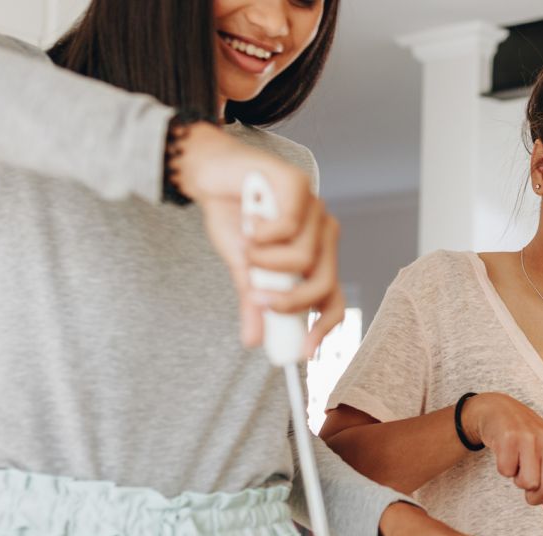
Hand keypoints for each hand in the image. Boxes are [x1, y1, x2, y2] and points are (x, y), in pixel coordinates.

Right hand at [172, 121, 345, 357]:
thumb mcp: (242, 267)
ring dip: (265, 261)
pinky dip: (262, 234)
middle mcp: (322, 234)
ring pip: (303, 257)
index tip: (304, 352)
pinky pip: (288, 227)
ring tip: (246, 248)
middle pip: (323, 282)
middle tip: (257, 298)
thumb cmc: (232, 217)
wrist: (210, 175)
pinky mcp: (299, 186)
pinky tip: (250, 223)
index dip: (323, 327)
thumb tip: (253, 340)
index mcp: (316, 256)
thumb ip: (253, 301)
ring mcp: (314, 209)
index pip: (332, 298)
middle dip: (289, 299)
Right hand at [461, 393, 542, 535]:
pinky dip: (503, 467)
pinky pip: (506, 472)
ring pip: (526, 483)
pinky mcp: (509, 439)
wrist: (497, 410)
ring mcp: (529, 440)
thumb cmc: (523, 436)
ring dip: (517, 479)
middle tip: (526, 488)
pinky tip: (505, 453)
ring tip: (516, 463)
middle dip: (534, 497)